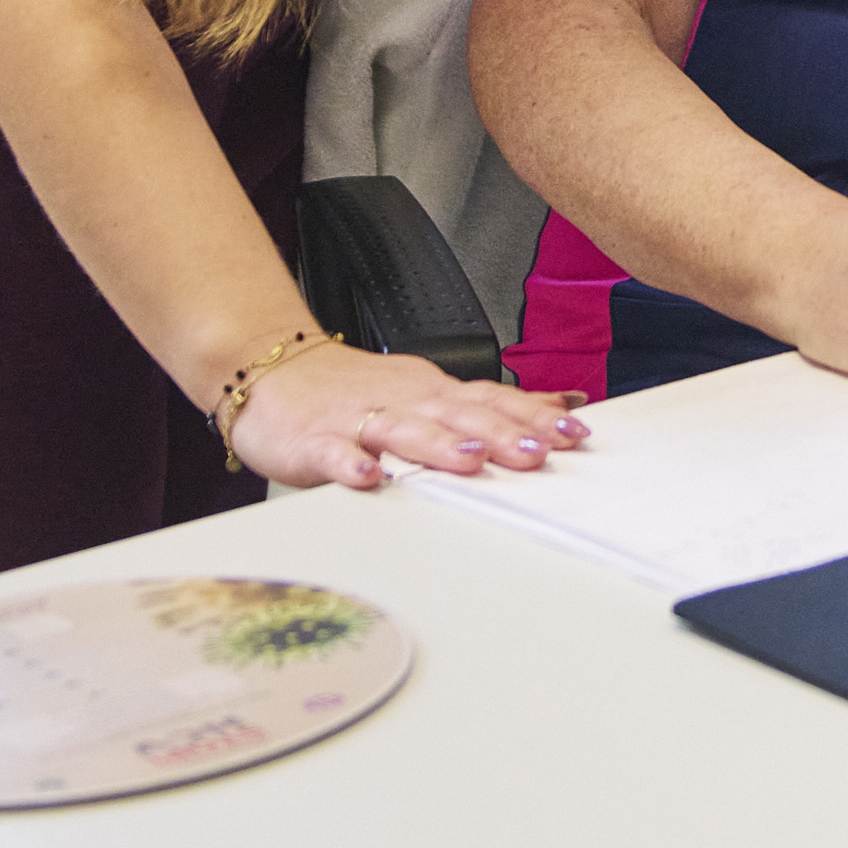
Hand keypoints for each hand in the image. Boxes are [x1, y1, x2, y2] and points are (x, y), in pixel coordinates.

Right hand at [228, 341, 591, 489]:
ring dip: (438, 444)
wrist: (273, 368)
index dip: (533, 416)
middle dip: (501, 432)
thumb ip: (492, 402)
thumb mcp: (432, 388)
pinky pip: (334, 453)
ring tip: (470, 461)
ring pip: (403, 430)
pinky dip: (350, 465)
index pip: (492, 400)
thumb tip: (561, 403)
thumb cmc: (355, 389)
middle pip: (458, 414)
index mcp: (434, 391)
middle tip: (539, 450)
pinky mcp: (315, 440)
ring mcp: (359, 419)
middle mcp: (405, 401)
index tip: (573, 433)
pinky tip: (367, 479)